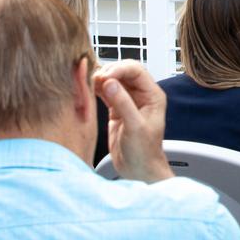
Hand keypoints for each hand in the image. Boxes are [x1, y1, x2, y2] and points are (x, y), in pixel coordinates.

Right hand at [93, 60, 172, 182]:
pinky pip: (106, 92)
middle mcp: (142, 95)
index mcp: (152, 95)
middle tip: (93, 79)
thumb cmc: (144, 152)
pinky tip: (87, 89)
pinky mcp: (116, 109)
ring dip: (101, 79)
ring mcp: (128, 100)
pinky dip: (96, 89)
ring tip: (87, 82)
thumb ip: (123, 104)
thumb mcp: (135, 128)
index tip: (103, 76)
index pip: (136, 70)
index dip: (119, 69)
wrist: (139, 169)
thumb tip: (110, 82)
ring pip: (113, 80)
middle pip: (124, 71)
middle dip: (109, 72)